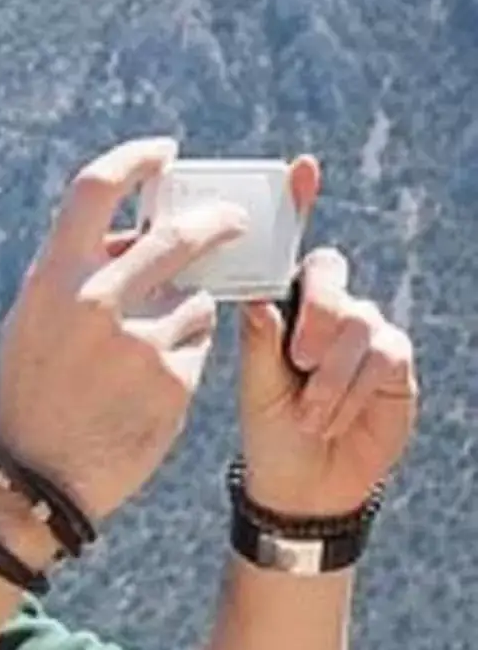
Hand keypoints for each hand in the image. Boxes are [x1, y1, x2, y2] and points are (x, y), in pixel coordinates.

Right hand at [0, 136, 245, 524]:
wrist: (36, 474)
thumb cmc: (34, 390)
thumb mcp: (35, 320)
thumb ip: (78, 273)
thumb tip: (135, 231)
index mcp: (53, 276)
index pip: (98, 188)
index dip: (137, 160)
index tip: (165, 154)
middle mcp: (96, 299)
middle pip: (179, 234)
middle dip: (217, 222)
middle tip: (235, 221)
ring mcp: (138, 339)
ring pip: (197, 297)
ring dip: (188, 311)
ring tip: (147, 350)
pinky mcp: (174, 377)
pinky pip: (199, 344)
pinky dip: (186, 354)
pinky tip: (152, 384)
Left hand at [236, 155, 416, 517]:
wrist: (306, 482)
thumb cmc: (270, 430)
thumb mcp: (254, 388)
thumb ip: (258, 344)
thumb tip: (260, 303)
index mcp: (282, 306)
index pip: (290, 249)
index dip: (298, 204)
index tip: (301, 167)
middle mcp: (326, 309)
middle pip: (330, 273)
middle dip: (317, 311)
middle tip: (299, 361)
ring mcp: (364, 331)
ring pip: (357, 322)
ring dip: (331, 376)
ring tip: (309, 413)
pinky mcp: (395, 361)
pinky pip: (383, 356)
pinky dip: (354, 389)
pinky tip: (334, 416)